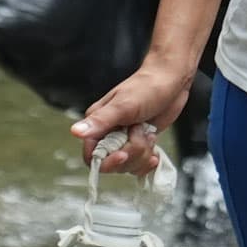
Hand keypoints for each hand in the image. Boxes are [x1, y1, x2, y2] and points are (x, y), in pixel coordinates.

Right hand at [73, 55, 195, 173]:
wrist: (170, 81)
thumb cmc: (146, 87)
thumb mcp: (123, 106)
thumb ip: (100, 121)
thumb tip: (75, 132)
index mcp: (97, 124)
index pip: (92, 156)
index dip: (107, 161)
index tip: (123, 154)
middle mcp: (109, 134)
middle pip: (112, 164)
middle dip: (131, 154)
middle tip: (141, 133)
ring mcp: (125, 139)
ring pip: (128, 165)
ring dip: (142, 154)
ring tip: (148, 133)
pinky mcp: (139, 142)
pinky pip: (140, 163)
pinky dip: (148, 160)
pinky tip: (154, 150)